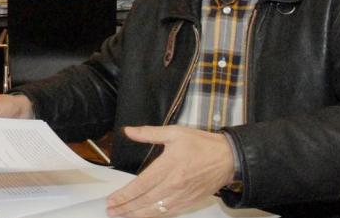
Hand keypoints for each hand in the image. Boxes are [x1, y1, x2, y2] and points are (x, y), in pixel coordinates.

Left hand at [106, 126, 234, 216]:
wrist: (228, 158)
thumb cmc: (201, 144)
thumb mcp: (174, 132)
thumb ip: (149, 133)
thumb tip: (128, 130)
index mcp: (168, 166)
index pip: (141, 185)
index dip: (125, 195)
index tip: (112, 199)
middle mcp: (173, 185)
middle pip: (145, 201)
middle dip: (126, 208)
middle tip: (111, 211)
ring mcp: (182, 197)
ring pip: (155, 211)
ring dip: (137, 215)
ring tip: (122, 216)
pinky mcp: (189, 203)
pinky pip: (168, 214)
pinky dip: (154, 217)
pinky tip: (144, 216)